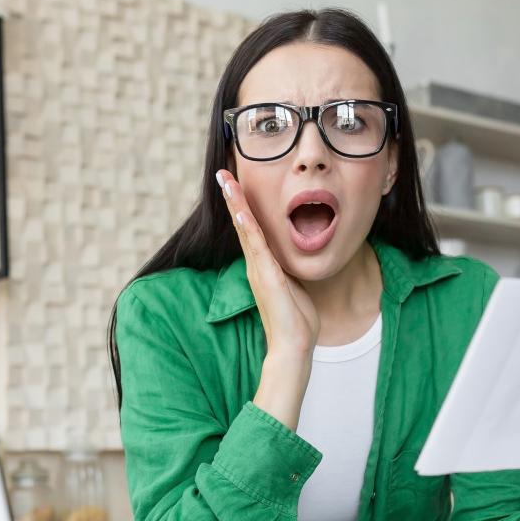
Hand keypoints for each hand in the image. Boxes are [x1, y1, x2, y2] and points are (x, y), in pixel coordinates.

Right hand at [215, 170, 318, 359]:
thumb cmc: (297, 321)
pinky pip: (255, 246)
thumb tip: (296, 259)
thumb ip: (290, 270)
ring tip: (226, 181)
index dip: (243, 206)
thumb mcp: (295, 286)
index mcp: (263, 265)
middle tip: (222, 173)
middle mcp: (256, 264)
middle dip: (232, 197)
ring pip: (245, 229)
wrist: (292, 347)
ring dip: (235, 204)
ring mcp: (259, 270)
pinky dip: (247, 227)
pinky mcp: (265, 277)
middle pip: (242, 223)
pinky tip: (240, 211)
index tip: (236, 184)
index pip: (251, 229)